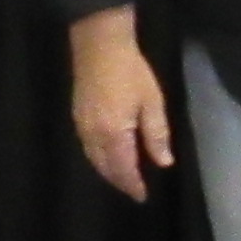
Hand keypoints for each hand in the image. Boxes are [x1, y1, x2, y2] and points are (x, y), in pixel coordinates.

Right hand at [68, 9, 174, 201]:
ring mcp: (81, 126)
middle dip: (119, 181)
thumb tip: (163, 162)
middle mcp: (93, 135)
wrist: (99, 43)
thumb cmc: (131, 70)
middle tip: (133, 190)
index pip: (124, 169)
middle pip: (105, 168)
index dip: (133, 185)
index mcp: (114, 134)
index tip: (142, 196)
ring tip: (122, 177)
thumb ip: (156, 134)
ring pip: (93, 159)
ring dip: (107, 172)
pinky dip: (97, 158)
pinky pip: (86, 147)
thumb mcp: (152, 102)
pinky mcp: (77, 116)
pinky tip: (107, 155)